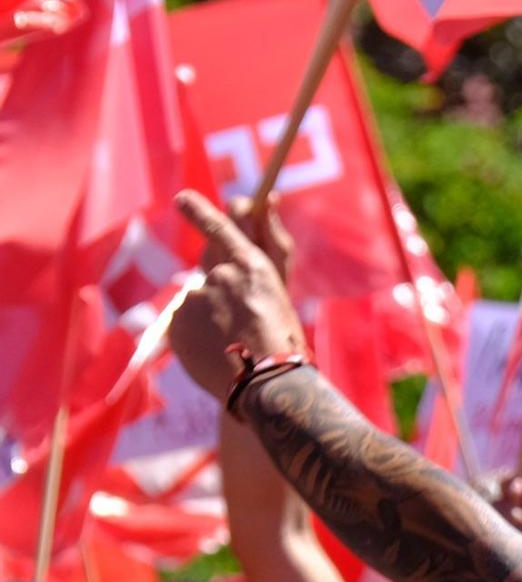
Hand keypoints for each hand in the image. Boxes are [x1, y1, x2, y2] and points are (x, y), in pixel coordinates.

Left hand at [168, 191, 309, 400]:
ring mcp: (197, 297)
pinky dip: (196, 338)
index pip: (221, 230)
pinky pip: (185, 325)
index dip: (200, 212)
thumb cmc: (283, 345)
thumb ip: (245, 283)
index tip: (182, 198)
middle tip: (236, 321)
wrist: (266, 383)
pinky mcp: (178, 320)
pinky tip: (216, 355)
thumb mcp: (276, 302)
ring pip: (199, 305)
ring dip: (211, 322)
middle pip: (211, 274)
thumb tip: (208, 281)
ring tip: (234, 349)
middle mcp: (221, 273)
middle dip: (218, 292)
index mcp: (253, 266)